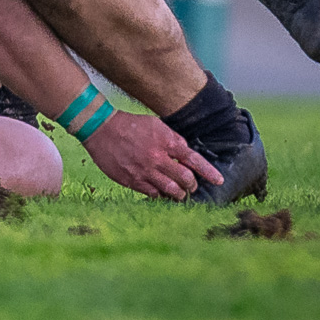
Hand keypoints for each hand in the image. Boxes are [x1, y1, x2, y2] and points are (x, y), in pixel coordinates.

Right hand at [82, 110, 221, 200]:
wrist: (101, 129)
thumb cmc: (130, 125)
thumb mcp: (155, 125)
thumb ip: (173, 140)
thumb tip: (186, 154)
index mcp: (165, 141)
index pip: (193, 159)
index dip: (208, 172)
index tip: (219, 180)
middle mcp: (157, 158)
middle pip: (185, 180)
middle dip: (192, 185)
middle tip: (192, 185)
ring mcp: (145, 172)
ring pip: (172, 192)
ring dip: (179, 194)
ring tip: (180, 192)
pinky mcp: (133, 182)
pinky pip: (155, 195)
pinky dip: (161, 194)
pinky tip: (161, 190)